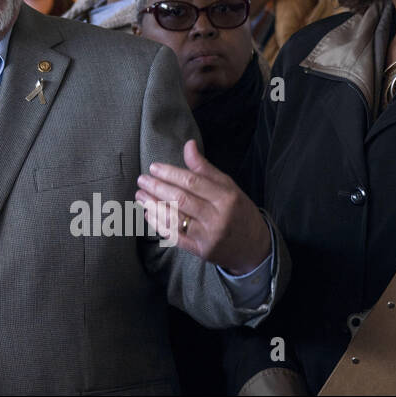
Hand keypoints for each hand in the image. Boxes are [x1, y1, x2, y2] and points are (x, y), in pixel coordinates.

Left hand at [135, 139, 270, 275]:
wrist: (255, 247)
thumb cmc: (239, 211)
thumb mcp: (229, 186)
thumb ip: (205, 168)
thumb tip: (188, 144)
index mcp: (226, 198)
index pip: (193, 182)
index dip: (170, 173)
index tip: (153, 167)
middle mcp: (217, 218)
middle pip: (181, 200)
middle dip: (157, 188)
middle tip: (141, 180)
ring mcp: (208, 237)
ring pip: (175, 219)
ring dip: (153, 205)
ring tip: (140, 195)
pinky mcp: (201, 252)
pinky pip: (175, 237)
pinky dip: (159, 225)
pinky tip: (148, 214)